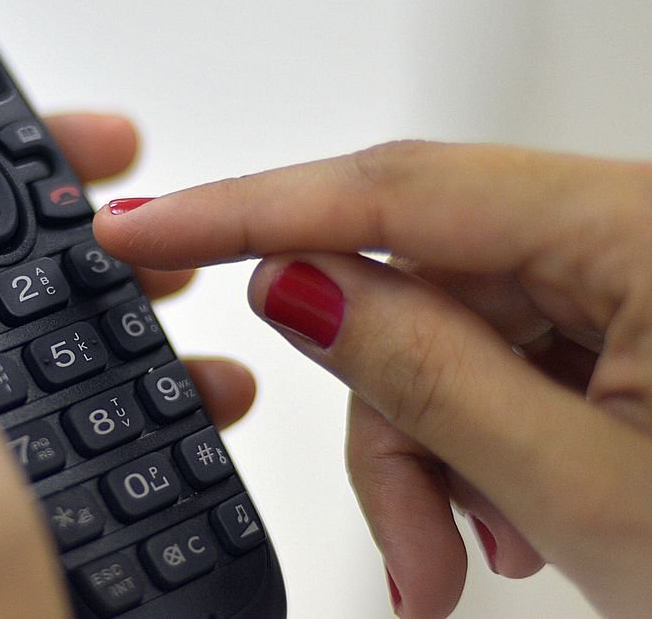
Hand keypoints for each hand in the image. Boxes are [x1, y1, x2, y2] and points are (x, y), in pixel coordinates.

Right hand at [95, 142, 651, 617]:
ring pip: (450, 333)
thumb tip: (298, 283)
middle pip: (418, 282)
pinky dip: (479, 444)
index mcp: (643, 232)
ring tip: (467, 559)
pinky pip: (502, 357)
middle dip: (384, 417)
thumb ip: (426, 374)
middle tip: (403, 543)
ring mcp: (630, 273)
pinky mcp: (628, 317)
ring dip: (433, 450)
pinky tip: (511, 521)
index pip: (395, 188)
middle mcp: (634, 229)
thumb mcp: (591, 493)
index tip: (147, 225)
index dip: (249, 206)